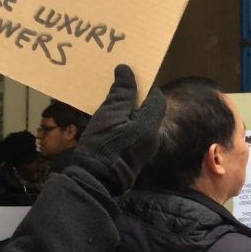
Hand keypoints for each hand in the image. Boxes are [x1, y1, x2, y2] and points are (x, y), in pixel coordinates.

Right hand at [69, 65, 165, 194]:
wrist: (94, 181)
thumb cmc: (103, 145)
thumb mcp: (110, 114)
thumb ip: (121, 92)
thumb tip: (126, 70)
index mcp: (150, 125)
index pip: (156, 98)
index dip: (145, 85)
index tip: (130, 77)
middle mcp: (152, 137)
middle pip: (148, 111)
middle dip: (135, 98)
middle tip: (118, 87)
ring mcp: (144, 150)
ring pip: (139, 123)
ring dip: (127, 112)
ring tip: (110, 103)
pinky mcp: (133, 157)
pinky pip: (132, 134)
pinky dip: (123, 124)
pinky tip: (108, 122)